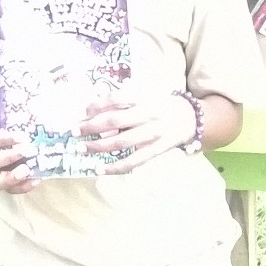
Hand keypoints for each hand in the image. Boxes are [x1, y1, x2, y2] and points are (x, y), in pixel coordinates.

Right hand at [0, 112, 36, 193]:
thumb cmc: (1, 123)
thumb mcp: (4, 114)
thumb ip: (15, 114)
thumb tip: (37, 108)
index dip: (3, 139)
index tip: (22, 136)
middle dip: (9, 158)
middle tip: (27, 152)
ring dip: (11, 179)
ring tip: (27, 171)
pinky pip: (7, 190)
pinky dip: (22, 187)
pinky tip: (36, 180)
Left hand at [79, 92, 197, 174]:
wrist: (192, 118)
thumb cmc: (161, 106)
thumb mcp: (145, 97)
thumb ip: (123, 103)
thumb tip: (92, 110)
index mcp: (145, 98)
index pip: (117, 98)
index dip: (97, 104)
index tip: (82, 111)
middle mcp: (149, 114)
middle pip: (116, 120)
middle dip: (91, 126)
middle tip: (74, 130)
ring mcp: (154, 134)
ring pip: (122, 141)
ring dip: (99, 146)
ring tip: (82, 149)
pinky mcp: (157, 150)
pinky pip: (134, 161)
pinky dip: (116, 167)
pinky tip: (101, 169)